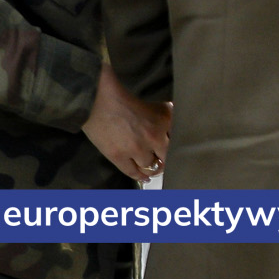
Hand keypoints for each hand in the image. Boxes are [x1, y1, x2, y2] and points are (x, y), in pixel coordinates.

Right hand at [83, 63, 171, 181]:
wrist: (100, 100)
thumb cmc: (127, 100)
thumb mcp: (156, 105)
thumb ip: (169, 117)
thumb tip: (179, 128)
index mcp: (165, 120)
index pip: (178, 141)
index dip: (178, 147)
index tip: (177, 152)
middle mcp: (154, 136)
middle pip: (167, 157)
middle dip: (166, 161)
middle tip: (165, 163)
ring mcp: (137, 148)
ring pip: (150, 166)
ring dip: (152, 168)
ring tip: (154, 169)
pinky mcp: (119, 156)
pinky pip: (133, 172)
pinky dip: (140, 176)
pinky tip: (145, 178)